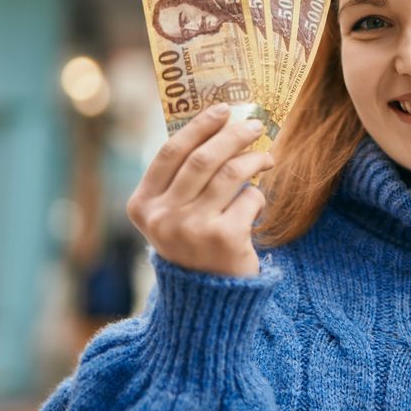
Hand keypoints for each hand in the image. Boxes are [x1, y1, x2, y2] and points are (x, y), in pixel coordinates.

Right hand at [126, 104, 274, 276]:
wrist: (209, 301)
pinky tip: (256, 204)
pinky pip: (250, 198)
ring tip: (267, 157)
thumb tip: (218, 127)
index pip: (169, 153)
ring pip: (231, 173)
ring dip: (254, 159)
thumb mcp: (173, 215)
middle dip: (232, 135)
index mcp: (143, 206)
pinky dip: (258, 195)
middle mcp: (163, 217)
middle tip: (254, 125)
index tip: (221, 110)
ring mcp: (192, 228)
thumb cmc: (194, 245)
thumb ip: (183, 179)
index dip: (197, 127)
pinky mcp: (224, 238)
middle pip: (202, 158)